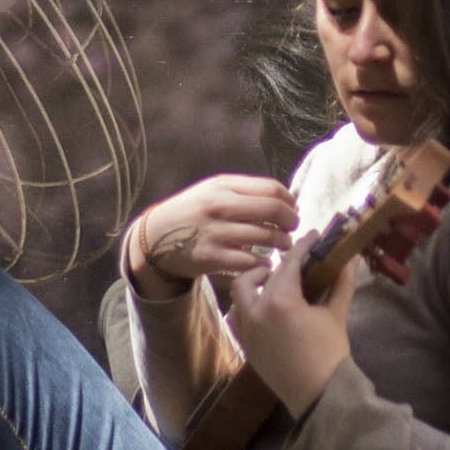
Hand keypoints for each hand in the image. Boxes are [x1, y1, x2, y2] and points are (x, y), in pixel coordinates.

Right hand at [127, 175, 299, 297]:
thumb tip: (284, 200)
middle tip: (293, 228)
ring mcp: (216, 232)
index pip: (271, 188)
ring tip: (283, 245)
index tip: (292, 209)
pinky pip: (250, 261)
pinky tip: (265, 263)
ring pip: (266, 237)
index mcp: (224, 186)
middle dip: (291, 221)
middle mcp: (220, 206)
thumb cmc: (193, 211)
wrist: (157, 237)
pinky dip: (264, 263)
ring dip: (282, 243)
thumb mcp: (213, 190)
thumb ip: (245, 192)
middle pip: (273, 210)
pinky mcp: (213, 257)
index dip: (289, 201)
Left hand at [227, 247, 358, 417]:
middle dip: (275, 267)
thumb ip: (340, 283)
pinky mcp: (245, 345)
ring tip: (274, 285)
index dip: (303, 247)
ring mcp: (246, 330)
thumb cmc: (330, 353)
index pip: (289, 263)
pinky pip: (236, 317)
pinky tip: (264, 308)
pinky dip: (246, 307)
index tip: (313, 236)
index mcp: (280, 301)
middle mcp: (256, 311)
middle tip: (294, 266)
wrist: (318, 394)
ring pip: (240, 295)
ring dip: (254, 284)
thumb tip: (351, 258)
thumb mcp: (335, 314)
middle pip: (259, 276)